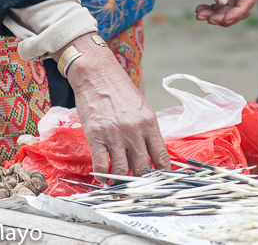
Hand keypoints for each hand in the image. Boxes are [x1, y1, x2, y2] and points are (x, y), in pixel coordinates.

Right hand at [52, 35, 170, 177]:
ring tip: (120, 184)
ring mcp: (115, 134)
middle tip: (138, 185)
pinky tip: (104, 179)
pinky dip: (103, 177)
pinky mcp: (96, 136)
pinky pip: (101, 166)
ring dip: (121, 181)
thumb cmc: (119, 88)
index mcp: (149, 122)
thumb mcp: (141, 106)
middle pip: (142, 168)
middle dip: (141, 180)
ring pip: (122, 170)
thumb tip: (152, 152)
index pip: (161, 156)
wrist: (97, 73)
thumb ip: (146, 129)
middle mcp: (134, 130)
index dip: (161, 174)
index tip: (160, 182)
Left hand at [191, 0, 257, 26]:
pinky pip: (221, 1)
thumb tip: (222, 2)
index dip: (237, 11)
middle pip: (240, 6)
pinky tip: (201, 9)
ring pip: (229, 6)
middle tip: (208, 19)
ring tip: (200, 14)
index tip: (223, 19)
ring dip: (216, 13)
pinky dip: (212, 7)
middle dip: (225, 15)